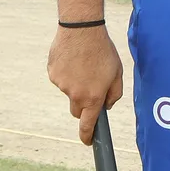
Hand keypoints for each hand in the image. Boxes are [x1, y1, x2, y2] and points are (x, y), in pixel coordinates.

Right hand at [47, 24, 123, 143]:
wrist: (82, 29)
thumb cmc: (103, 50)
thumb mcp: (117, 72)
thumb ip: (114, 93)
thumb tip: (106, 106)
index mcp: (93, 96)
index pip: (87, 124)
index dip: (87, 135)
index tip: (88, 141)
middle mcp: (75, 94)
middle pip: (76, 109)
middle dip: (83, 104)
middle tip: (91, 85)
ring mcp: (61, 85)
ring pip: (69, 90)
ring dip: (76, 82)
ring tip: (84, 62)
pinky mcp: (52, 74)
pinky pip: (60, 78)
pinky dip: (66, 71)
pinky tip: (73, 57)